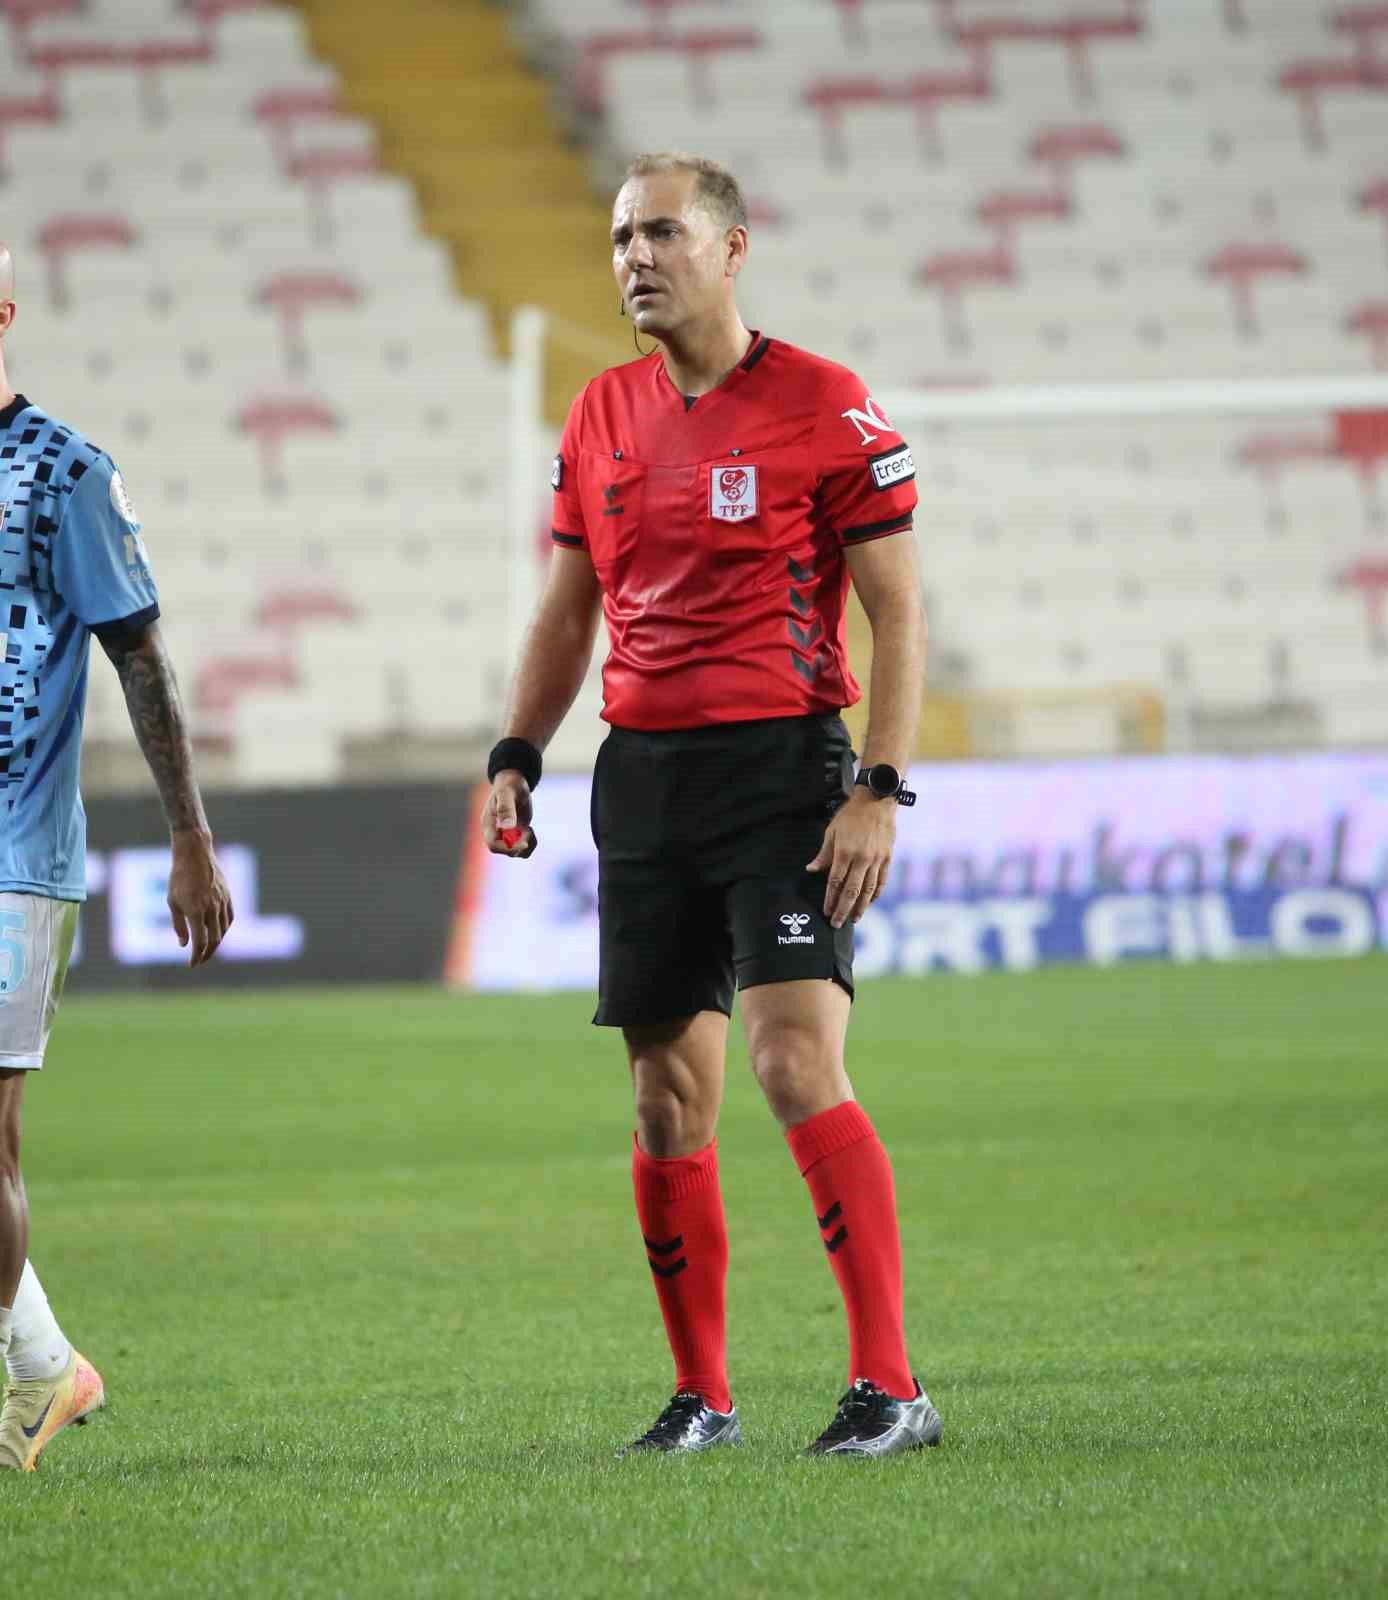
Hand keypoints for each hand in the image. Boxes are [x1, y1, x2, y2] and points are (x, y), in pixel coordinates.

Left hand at [168, 830, 233, 966]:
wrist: (195, 854)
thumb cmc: (178, 877)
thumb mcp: (172, 902)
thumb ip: (179, 925)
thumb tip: (184, 944)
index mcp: (195, 911)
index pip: (199, 942)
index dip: (196, 956)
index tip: (192, 964)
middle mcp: (211, 908)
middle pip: (214, 940)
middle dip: (207, 954)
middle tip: (200, 961)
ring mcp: (222, 902)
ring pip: (223, 930)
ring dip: (216, 943)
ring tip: (208, 949)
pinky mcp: (228, 896)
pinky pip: (230, 918)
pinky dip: (225, 929)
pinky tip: (219, 933)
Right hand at [483, 771, 537, 858]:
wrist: (515, 784)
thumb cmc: (509, 786)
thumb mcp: (506, 794)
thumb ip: (505, 809)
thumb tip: (507, 827)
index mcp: (488, 824)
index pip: (493, 845)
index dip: (508, 848)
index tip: (524, 842)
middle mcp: (495, 832)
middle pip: (504, 851)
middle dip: (519, 845)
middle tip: (529, 831)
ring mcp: (506, 835)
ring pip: (515, 853)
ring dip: (527, 845)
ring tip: (529, 829)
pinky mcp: (517, 835)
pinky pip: (523, 849)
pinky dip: (531, 844)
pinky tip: (531, 830)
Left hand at [806, 790, 895, 928]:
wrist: (877, 801)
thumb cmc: (851, 815)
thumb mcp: (832, 831)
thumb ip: (823, 854)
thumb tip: (811, 870)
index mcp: (845, 852)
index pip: (835, 882)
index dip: (830, 899)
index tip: (827, 912)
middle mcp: (862, 859)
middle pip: (851, 891)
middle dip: (843, 909)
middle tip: (837, 924)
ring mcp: (877, 860)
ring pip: (869, 890)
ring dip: (861, 907)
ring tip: (854, 919)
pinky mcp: (888, 858)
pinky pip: (882, 880)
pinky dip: (876, 894)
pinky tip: (871, 902)